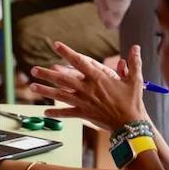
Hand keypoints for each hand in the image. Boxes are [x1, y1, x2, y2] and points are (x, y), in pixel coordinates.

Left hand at [28, 41, 148, 133]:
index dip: (67, 52)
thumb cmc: (132, 101)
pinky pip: (67, 113)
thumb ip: (133, 63)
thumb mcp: (135, 80)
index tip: (56, 45)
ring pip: (60, 95)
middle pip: (63, 79)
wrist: (129, 124)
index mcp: (98, 78)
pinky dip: (56, 112)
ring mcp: (83, 102)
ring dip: (45, 90)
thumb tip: (136, 47)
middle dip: (47, 74)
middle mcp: (87, 89)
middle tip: (33, 70)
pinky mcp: (84, 113)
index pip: (79, 62)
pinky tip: (46, 111)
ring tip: (32, 86)